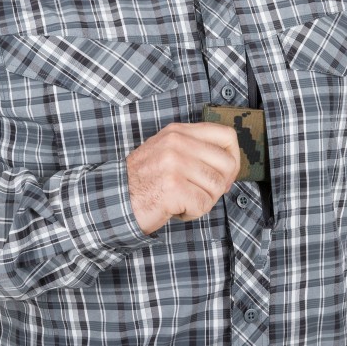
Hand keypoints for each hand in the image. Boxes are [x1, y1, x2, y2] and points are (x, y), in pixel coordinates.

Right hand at [125, 122, 239, 234]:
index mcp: (178, 132)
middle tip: (202, 192)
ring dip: (204, 200)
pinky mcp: (173, 187)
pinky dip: (192, 213)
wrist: (113, 199)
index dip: (234, 157)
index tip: (225, 173)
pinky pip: (203, 204)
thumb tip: (230, 167)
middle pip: (227, 163)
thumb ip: (197, 151)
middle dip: (220, 184)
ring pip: (217, 186)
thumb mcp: (168, 153)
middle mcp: (177, 143)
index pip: (227, 135)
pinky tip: (175, 208)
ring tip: (183, 200)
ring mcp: (174, 164)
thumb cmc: (144, 181)